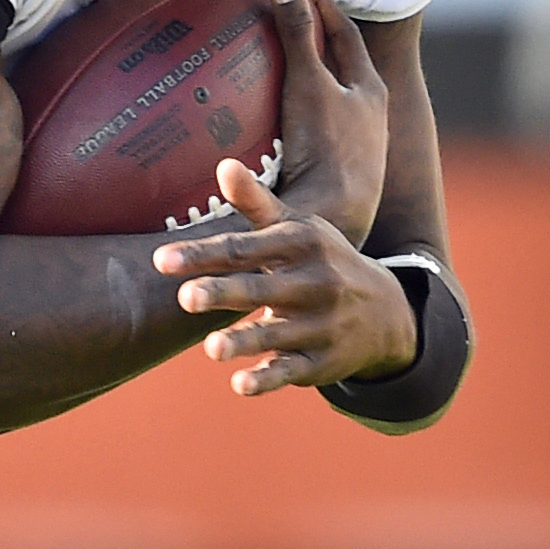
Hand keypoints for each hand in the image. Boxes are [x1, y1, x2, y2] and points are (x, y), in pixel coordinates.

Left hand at [152, 157, 416, 395]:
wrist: (388, 312)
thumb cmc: (320, 261)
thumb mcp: (296, 229)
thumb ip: (255, 202)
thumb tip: (222, 163)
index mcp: (300, 246)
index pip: (245, 249)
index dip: (203, 254)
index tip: (161, 260)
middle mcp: (314, 283)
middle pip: (260, 288)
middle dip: (224, 293)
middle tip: (185, 298)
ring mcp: (319, 325)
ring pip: (276, 334)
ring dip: (244, 341)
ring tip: (212, 348)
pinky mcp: (321, 362)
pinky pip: (291, 372)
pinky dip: (268, 379)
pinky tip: (240, 385)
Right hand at [265, 0, 387, 244]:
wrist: (332, 218)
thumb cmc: (327, 148)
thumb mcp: (308, 83)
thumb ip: (297, 35)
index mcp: (369, 90)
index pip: (346, 35)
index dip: (323, 9)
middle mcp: (367, 117)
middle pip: (341, 69)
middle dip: (317, 45)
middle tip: (287, 25)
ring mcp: (351, 147)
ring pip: (328, 104)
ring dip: (305, 86)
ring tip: (273, 74)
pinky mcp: (330, 174)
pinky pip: (309, 134)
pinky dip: (291, 121)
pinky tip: (268, 128)